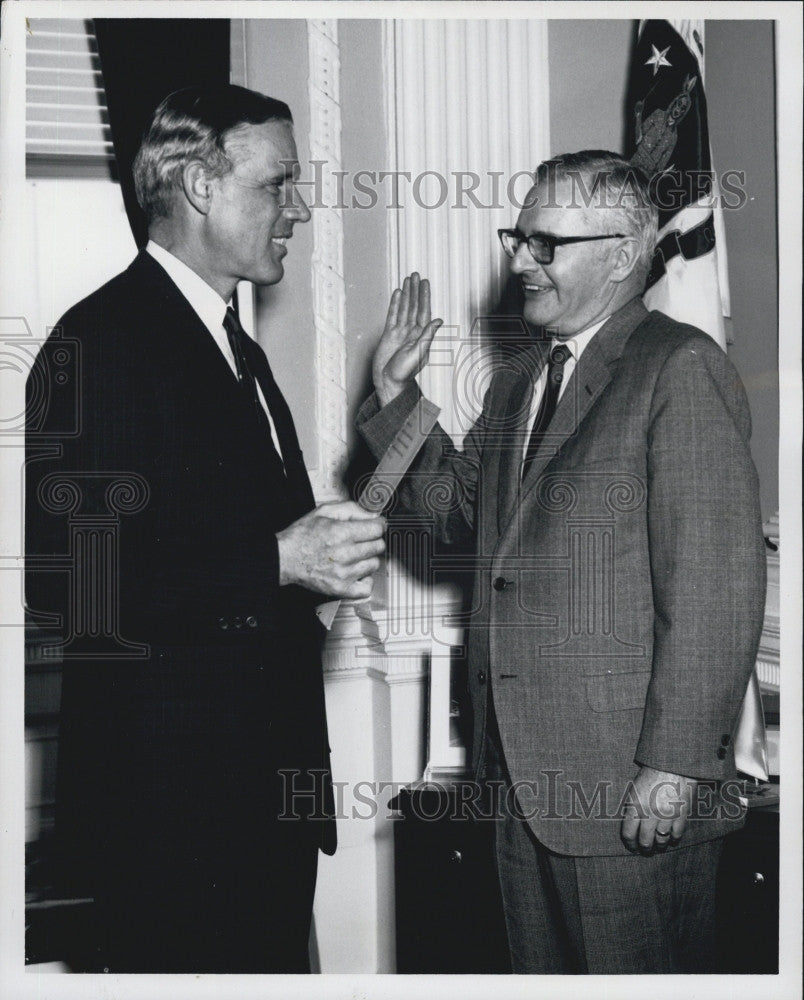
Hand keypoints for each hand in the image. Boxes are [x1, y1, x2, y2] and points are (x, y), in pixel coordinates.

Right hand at [277, 501, 385, 598]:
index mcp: (341, 533)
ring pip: (374, 564)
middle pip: (378, 546)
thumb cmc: (302, 536)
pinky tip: (357, 572)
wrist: (285, 558)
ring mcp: (344, 573)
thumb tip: (372, 515)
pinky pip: (367, 587)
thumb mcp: (324, 511)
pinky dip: (365, 579)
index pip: (377, 529)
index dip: (378, 525)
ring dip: (368, 558)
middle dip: (372, 540)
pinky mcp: (341, 589)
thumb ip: (351, 509)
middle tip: (362, 540)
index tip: (375, 525)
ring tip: (354, 555)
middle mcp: (344, 554)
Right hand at [372, 272, 442, 406]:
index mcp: (421, 336)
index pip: (424, 311)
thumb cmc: (404, 372)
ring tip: (407, 279)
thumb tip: (438, 320)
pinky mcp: (389, 335)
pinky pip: (393, 316)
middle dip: (415, 290)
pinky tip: (397, 294)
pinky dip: (395, 304)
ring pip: (404, 308)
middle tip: (416, 275)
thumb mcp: (418, 353)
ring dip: (406, 294)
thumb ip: (427, 336)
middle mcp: (412, 332)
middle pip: (414, 306)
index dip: (424, 296)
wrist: (388, 381)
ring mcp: (400, 332)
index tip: (425, 283)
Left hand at [620, 766, 697, 853]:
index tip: (632, 848)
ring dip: (660, 845)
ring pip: (662, 841)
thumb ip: (633, 809)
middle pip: (645, 841)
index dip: (630, 844)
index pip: (628, 834)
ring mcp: (666, 815)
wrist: (672, 764)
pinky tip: (671, 838)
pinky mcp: (681, 815)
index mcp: (634, 805)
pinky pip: (677, 835)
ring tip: (658, 846)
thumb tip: (631, 829)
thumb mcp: (634, 790)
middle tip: (646, 850)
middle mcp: (649, 813)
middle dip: (645, 848)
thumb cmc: (651, 775)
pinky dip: (674, 839)